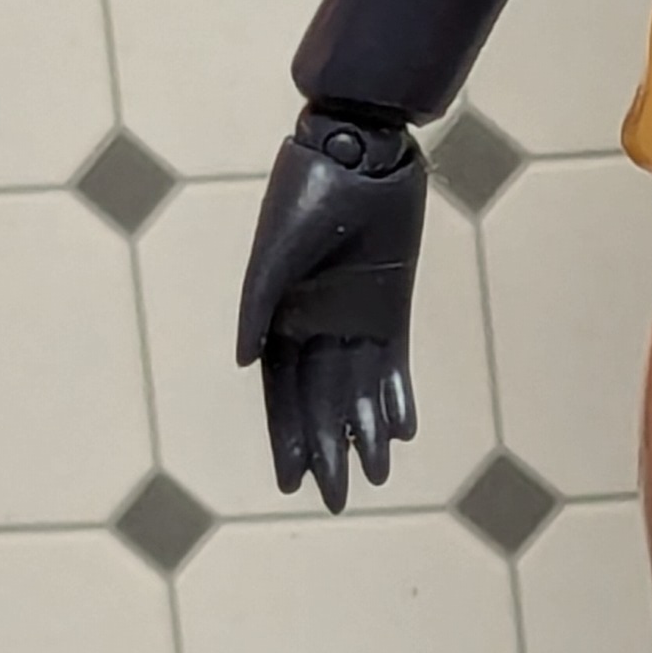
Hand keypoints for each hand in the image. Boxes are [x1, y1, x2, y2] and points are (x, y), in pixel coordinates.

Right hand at [235, 110, 426, 509]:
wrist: (356, 151)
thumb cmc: (306, 196)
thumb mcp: (274, 253)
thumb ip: (257, 307)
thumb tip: (247, 364)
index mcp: (280, 319)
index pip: (282, 394)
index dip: (287, 440)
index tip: (292, 485)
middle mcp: (316, 324)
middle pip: (321, 401)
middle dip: (328, 452)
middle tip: (337, 501)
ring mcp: (356, 315)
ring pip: (361, 389)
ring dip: (367, 432)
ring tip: (377, 476)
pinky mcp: (393, 302)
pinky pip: (396, 360)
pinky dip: (399, 395)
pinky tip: (404, 430)